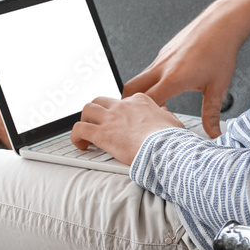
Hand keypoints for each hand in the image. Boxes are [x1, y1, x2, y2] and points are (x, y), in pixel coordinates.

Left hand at [70, 94, 184, 165]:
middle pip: (101, 101)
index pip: (123, 101)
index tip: (119, 123)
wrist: (165, 149)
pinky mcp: (101, 133)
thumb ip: (165, 115)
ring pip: (87, 110)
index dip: (118, 112)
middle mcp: (123, 106)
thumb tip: (163, 113)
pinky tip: (81, 145)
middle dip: (97, 112)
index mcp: (140, 101)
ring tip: (87, 133)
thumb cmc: (171, 139)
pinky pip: (79, 129)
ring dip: (85, 120)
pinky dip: (76, 136)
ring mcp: (111, 118)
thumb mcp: (173, 121)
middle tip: (98, 124)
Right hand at [121, 0, 249, 137]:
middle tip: (134, 117)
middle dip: (127, 104)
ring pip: (140, 78)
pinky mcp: (164, 52)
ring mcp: (161, 58)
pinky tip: (166, 87)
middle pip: (131, 88)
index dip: (143, 116)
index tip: (147, 126)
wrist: (222, 24)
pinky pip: (150, 70)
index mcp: (173, 79)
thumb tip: (213, 133)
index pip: (146, 102)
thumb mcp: (218, 87)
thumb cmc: (220, 52)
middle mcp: (162, 67)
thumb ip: (211, 113)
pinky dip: (151, 81)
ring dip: (141, 92)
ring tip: (153, 105)